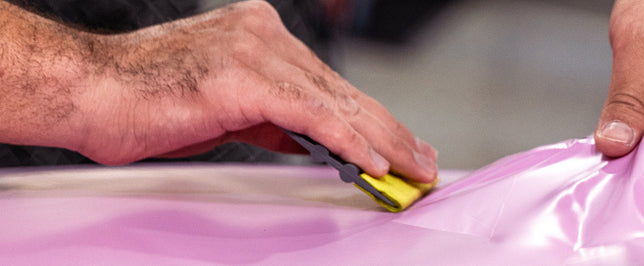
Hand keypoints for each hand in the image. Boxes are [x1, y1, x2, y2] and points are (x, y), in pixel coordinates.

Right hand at [68, 1, 436, 181]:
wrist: (90, 92)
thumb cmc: (147, 102)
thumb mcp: (228, 109)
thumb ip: (275, 118)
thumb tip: (319, 140)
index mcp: (261, 34)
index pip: (331, 84)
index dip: (372, 119)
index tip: (402, 145)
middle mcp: (265, 34)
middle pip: (343, 92)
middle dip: (389, 132)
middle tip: (424, 161)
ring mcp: (256, 51)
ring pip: (337, 103)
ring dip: (381, 141)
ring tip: (412, 168)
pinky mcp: (246, 78)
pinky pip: (312, 115)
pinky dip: (347, 141)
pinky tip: (374, 162)